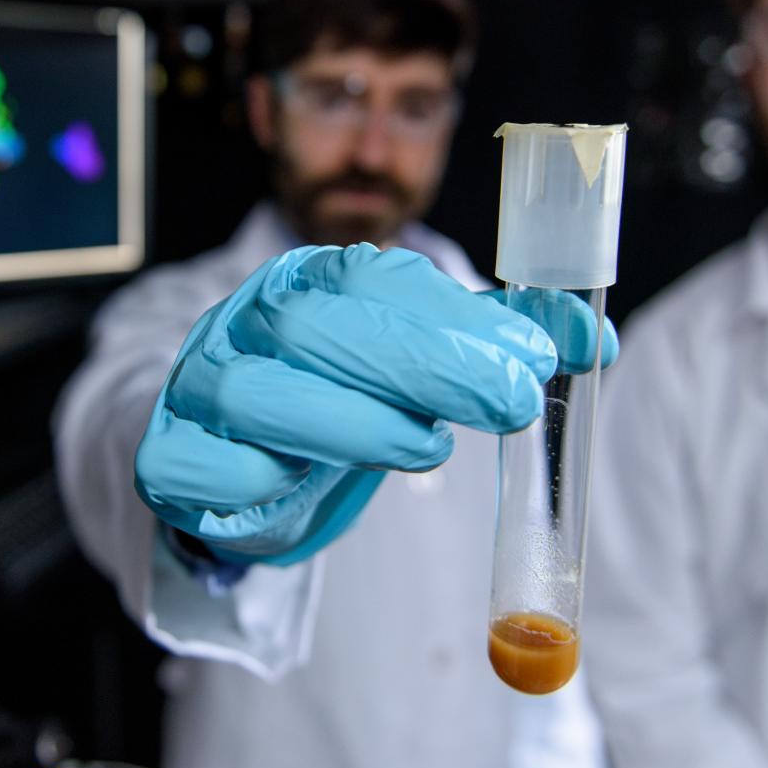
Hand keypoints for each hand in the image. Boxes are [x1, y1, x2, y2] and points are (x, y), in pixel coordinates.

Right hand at [135, 244, 609, 566]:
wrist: (232, 452)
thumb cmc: (335, 397)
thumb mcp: (417, 363)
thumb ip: (496, 346)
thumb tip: (596, 339)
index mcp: (308, 282)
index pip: (376, 282)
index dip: (456, 319)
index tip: (534, 356)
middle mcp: (246, 322)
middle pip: (319, 328)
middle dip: (423, 363)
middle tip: (511, 401)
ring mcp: (200, 386)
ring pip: (260, 394)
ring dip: (353, 422)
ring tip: (427, 449)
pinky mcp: (171, 457)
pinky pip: (207, 466)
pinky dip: (261, 477)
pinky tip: (305, 485)